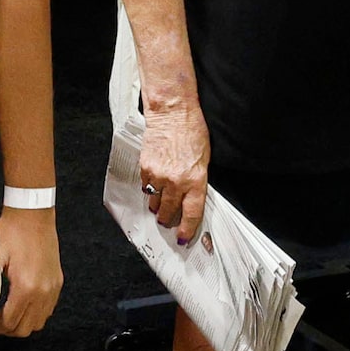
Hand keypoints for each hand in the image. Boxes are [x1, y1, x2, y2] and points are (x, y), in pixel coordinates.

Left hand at [0, 208, 61, 337]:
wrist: (33, 213)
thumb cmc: (12, 231)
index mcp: (26, 287)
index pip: (10, 322)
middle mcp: (43, 291)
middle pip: (25, 328)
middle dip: (7, 330)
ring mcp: (52, 287)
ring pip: (39, 322)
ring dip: (22, 323)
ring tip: (7, 316)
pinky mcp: (57, 282)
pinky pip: (48, 309)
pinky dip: (35, 314)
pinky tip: (22, 306)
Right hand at [139, 100, 210, 244]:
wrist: (172, 113)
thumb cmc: (192, 131)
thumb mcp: (204, 160)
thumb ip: (198, 181)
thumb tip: (191, 198)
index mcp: (195, 180)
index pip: (191, 213)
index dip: (186, 229)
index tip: (182, 237)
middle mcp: (176, 181)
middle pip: (169, 212)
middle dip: (168, 219)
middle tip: (167, 221)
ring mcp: (158, 175)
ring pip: (154, 201)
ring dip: (157, 205)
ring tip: (159, 204)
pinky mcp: (145, 167)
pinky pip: (146, 187)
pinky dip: (149, 189)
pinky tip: (154, 184)